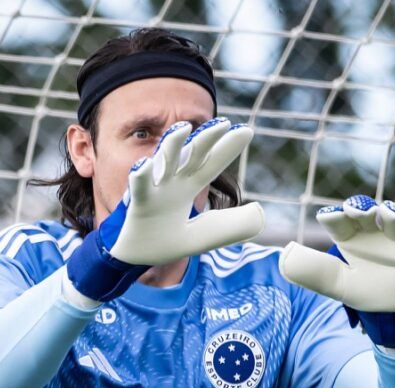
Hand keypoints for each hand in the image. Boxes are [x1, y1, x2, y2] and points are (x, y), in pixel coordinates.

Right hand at [68, 118, 265, 301]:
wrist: (134, 258)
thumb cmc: (167, 240)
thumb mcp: (205, 235)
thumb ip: (232, 226)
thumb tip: (260, 212)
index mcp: (189, 186)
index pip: (212, 163)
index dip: (228, 147)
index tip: (248, 131)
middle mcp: (173, 182)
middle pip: (192, 154)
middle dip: (206, 138)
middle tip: (223, 123)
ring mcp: (155, 189)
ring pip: (163, 161)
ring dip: (171, 143)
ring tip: (182, 128)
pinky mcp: (138, 203)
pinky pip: (139, 186)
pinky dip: (141, 175)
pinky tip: (144, 165)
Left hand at [279, 195, 394, 347]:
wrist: (387, 311)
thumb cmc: (359, 289)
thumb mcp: (334, 283)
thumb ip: (313, 271)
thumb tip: (284, 255)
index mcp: (347, 236)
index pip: (337, 221)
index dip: (333, 216)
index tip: (328, 217)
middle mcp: (370, 231)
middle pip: (365, 212)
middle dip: (361, 208)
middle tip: (356, 210)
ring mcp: (393, 238)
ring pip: (393, 219)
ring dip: (390, 215)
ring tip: (387, 217)